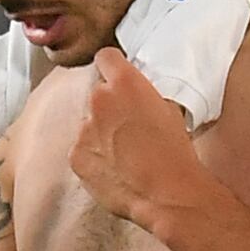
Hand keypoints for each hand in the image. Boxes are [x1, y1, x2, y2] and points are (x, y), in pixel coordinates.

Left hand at [68, 48, 203, 231]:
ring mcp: (84, 128)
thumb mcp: (168, 109)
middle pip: (97, 93)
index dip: (112, 67)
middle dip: (108, 106)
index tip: (115, 76)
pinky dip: (93, 156)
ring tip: (123, 154)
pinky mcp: (76, 155)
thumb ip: (143, 95)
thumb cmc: (174, 153)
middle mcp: (99, 100)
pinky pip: (81, 148)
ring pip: (88, 123)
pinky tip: (113, 169)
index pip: (106, 57)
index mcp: (125, 83)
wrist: (166, 193)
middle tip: (127, 126)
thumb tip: (134, 97)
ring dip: (100, 132)